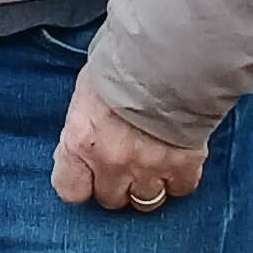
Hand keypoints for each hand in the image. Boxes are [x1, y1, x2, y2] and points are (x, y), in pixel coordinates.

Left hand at [52, 71, 206, 212]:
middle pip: (110, 199)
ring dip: (148, 186)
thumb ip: (83, 124)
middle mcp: (111, 162)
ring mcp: (147, 167)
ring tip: (152, 164)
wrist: (168, 52)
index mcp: (81, 142)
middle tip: (126, 161)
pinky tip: (178, 160)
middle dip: (117, 183)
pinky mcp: (182, 164)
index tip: (89, 172)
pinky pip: (180, 189)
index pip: (70, 190)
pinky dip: (179, 178)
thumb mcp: (87, 91)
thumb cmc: (122, 63)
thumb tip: (79, 145)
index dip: (82, 183)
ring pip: (145, 201)